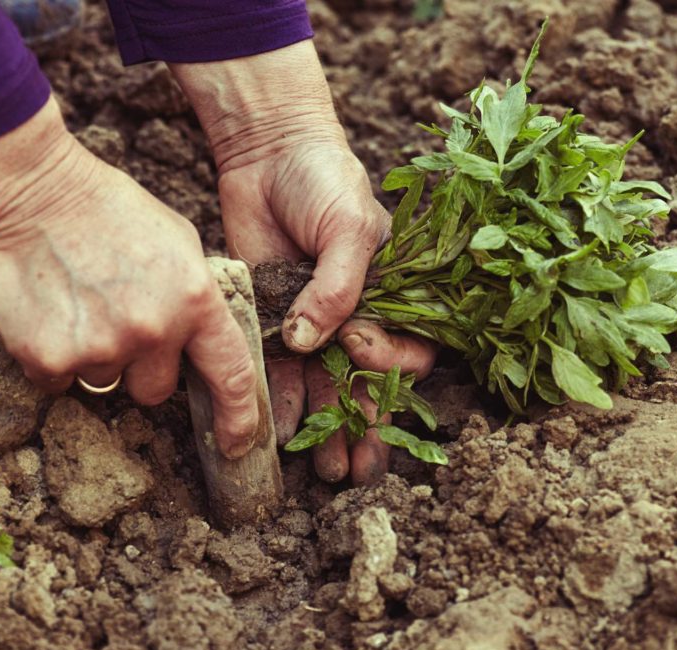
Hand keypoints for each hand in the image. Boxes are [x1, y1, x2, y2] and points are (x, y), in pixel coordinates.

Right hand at [0, 98, 259, 456]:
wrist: (30, 191)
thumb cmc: (108, 207)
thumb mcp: (180, 242)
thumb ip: (197, 297)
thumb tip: (204, 340)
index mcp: (195, 302)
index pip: (232, 376)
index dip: (239, 418)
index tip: (237, 445)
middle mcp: (152, 331)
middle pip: (156, 391)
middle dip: (142, 367)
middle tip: (118, 320)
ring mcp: (100, 349)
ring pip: (105, 384)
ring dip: (95, 357)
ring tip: (80, 304)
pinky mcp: (48, 359)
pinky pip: (58, 382)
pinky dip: (53, 358)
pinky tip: (49, 314)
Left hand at [171, 42, 435, 483]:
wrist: (269, 151)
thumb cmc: (324, 179)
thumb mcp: (349, 225)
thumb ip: (340, 285)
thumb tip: (311, 340)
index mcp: (394, 293)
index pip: (407, 349)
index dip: (388, 365)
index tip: (359, 348)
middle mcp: (359, 314)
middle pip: (369, 384)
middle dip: (364, 428)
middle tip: (355, 472)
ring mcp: (316, 320)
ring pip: (327, 386)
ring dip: (326, 427)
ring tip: (322, 470)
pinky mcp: (276, 318)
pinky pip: (284, 368)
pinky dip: (284, 399)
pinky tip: (281, 430)